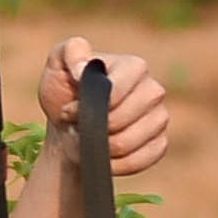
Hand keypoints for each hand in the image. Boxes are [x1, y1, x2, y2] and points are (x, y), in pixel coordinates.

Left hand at [39, 38, 175, 177]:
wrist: (71, 125)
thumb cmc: (65, 91)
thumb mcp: (58, 64)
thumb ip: (71, 52)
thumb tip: (83, 68)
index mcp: (134, 66)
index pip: (116, 93)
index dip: (89, 107)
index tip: (70, 109)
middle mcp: (153, 90)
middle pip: (122, 121)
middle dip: (92, 129)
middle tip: (76, 125)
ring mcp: (159, 118)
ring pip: (128, 144)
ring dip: (98, 148)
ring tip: (86, 138)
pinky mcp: (159, 144)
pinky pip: (139, 161)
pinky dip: (113, 164)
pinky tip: (101, 156)